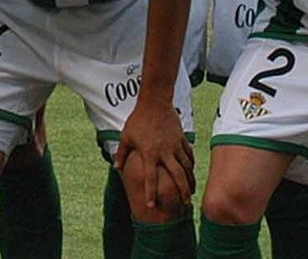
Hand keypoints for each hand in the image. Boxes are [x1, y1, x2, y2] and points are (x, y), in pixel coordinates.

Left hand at [114, 96, 194, 210]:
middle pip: (177, 176)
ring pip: (186, 167)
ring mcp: (175, 145)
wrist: (155, 102)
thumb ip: (121, 153)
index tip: (151, 205)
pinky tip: (192, 172)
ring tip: (192, 192)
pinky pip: (189, 154)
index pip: (150, 178)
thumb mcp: (126, 136)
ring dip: (190, 181)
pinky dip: (192, 164)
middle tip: (186, 205)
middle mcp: (164, 152)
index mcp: (149, 153)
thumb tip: (116, 167)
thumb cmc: (138, 119)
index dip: (150, 193)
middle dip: (183, 192)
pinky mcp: (181, 139)